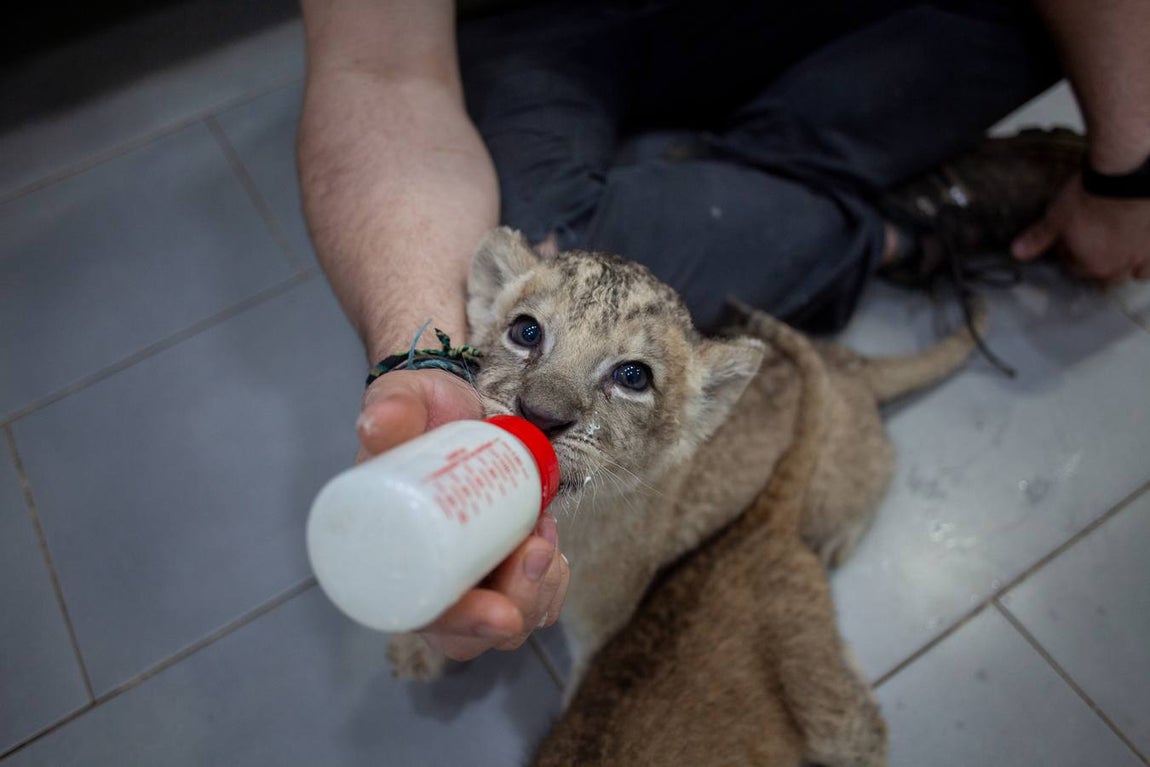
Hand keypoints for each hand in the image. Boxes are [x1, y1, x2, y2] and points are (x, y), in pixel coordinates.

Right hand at [357, 369, 569, 660]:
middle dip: (518, 604)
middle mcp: (427, 578)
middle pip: (474, 634)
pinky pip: (533, 599)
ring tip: (543, 528)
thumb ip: (390, 408)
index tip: (503, 615)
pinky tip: (549, 539)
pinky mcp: (500, 566)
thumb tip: (379, 424)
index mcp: (388, 559)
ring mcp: (467, 576)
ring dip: (540, 587)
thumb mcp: (402, 401)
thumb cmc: (417, 409)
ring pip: (511, 620)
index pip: (424, 617)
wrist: (451, 404)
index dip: (464, 624)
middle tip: (537, 551)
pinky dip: (551, 577)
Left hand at [1012, 173, 1149, 282]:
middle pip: (1106, 275)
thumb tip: (1016, 253)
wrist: (1126, 176)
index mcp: (1092, 265)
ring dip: (1127, 265)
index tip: (1069, 240)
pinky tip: (1143, 245)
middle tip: (1096, 244)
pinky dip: (1148, 258)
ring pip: (1135, 272)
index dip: (1069, 254)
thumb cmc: (1088, 196)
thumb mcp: (1056, 217)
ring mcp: (1145, 254)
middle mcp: (1120, 266)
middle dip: (1098, 263)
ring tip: (1121, 247)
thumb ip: (1039, 239)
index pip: (1075, 268)